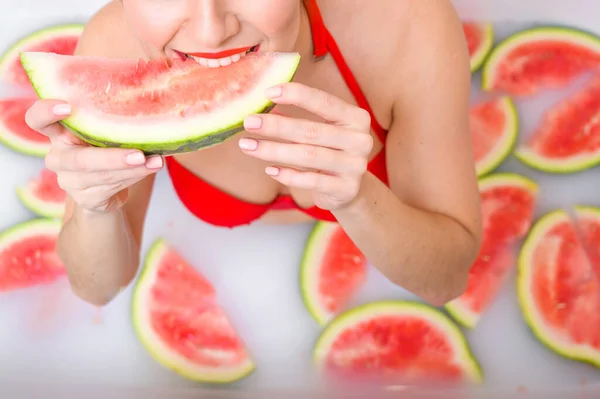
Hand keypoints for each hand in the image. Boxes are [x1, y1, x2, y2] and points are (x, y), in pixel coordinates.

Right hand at [25, 99, 162, 212]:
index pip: (37, 120)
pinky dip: (133, 177)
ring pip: (101, 175)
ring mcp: (68, 180)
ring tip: (155, 162)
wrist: (105, 192)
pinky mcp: (85, 198)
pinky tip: (150, 169)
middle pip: (78, 159)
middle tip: (139, 154)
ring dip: (132, 169)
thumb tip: (146, 108)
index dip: (45, 112)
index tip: (66, 107)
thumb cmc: (106, 150)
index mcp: (58, 133)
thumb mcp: (103, 134)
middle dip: (111, 158)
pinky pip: (111, 187)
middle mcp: (58, 157)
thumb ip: (110, 121)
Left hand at [238, 82, 373, 209]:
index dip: (297, 95)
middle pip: (312, 131)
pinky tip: (269, 169)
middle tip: (249, 122)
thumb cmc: (329, 152)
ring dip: (274, 150)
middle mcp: (360, 140)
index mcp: (356, 118)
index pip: (325, 102)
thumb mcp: (322, 132)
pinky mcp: (346, 189)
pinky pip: (311, 180)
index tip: (268, 92)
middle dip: (276, 126)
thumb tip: (264, 106)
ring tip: (248, 145)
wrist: (350, 189)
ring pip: (308, 156)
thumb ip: (301, 118)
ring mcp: (355, 166)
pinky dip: (288, 175)